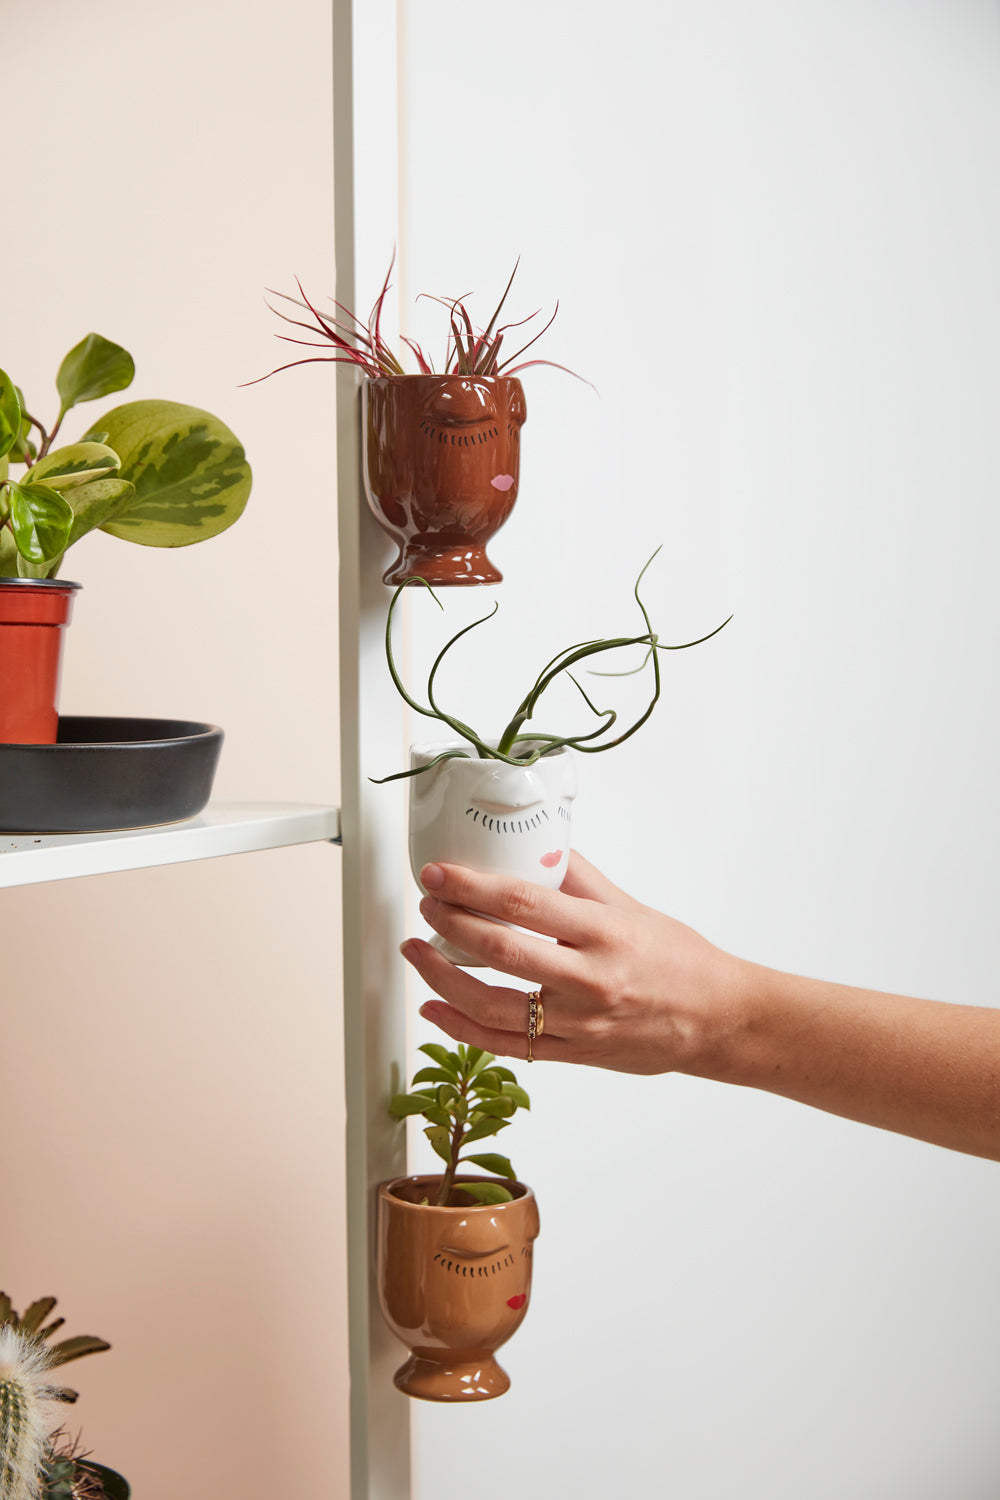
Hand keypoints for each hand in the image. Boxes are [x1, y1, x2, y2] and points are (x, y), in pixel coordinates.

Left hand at [400, 851, 748, 1074]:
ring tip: (416, 952)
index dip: (472, 887)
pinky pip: (506, 1046)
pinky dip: (462, 1029)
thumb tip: (535, 842)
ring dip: (442, 979)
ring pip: (493, 1006)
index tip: (438, 873)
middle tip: (425, 905)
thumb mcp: (631, 906)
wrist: (716, 1020)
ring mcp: (579, 1024)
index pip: (524, 904)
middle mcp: (590, 981)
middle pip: (502, 952)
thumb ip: (578, 877)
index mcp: (605, 934)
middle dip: (450, 925)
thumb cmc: (677, 960)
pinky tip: (434, 1007)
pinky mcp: (573, 1055)